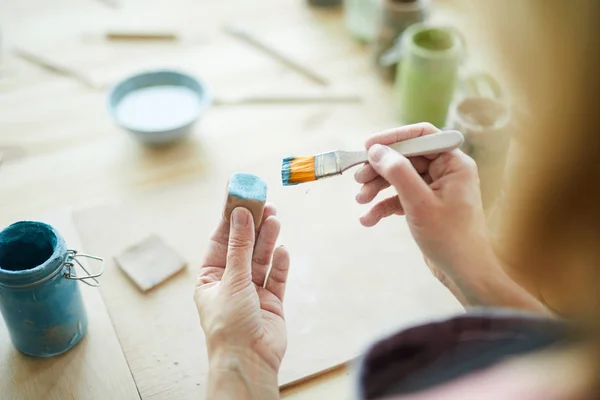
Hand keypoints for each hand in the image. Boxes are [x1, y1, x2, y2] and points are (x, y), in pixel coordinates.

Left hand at [195, 205, 289, 398]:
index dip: (231, 218)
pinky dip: (280, 264)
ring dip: (268, 240)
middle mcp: (231, 282)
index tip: (240, 196)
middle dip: (254, 226)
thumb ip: (239, 246)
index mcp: (211, 277)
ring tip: (275, 219)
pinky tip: (283, 250)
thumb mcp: (231, 279)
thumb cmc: (229, 324)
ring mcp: (252, 292)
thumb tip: (241, 215)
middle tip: (265, 203)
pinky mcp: (271, 301)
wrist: (248, 360)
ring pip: (261, 259)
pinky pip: (276, 277)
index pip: (221, 240)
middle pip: (244, 246)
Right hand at [354, 123, 543, 310]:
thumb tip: (376, 150)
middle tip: (358, 179)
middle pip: (405, 158)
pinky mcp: (425, 206)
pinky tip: (368, 219)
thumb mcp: (420, 203)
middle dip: (380, 169)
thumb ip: (398, 173)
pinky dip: (383, 206)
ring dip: (378, 188)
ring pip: (399, 178)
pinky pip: (400, 198)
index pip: (421, 136)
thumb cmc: (450, 237)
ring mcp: (434, 190)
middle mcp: (445, 172)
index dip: (393, 138)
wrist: (464, 273)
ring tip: (360, 201)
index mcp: (453, 163)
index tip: (368, 147)